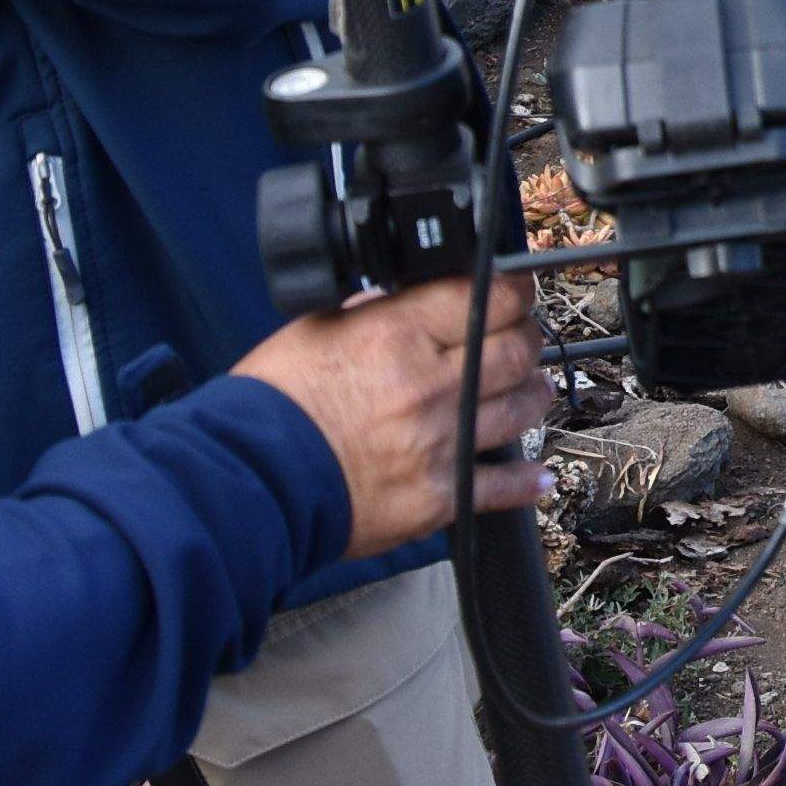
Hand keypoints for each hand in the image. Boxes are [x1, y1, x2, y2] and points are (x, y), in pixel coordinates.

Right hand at [231, 272, 552, 559]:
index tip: (516, 291)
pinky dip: (528, 481)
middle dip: (526, 338)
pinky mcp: (439, 497)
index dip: (514, 289)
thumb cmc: (270, 405)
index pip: (488, 295)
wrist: (246, 481)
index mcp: (397, 335)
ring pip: (522, 409)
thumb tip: (409, 297)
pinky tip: (539, 476)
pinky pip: (504, 486)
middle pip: (518, 349)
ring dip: (532, 396)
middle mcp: (429, 385)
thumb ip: (374, 311)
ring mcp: (440, 443)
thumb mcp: (315, 330)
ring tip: (527, 391)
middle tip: (521, 339)